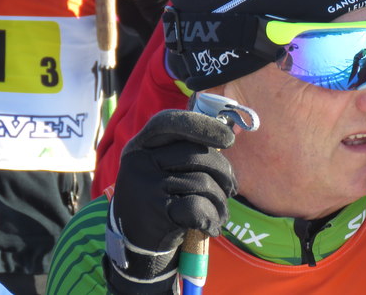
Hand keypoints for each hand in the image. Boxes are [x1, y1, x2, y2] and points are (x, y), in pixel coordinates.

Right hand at [105, 109, 235, 289]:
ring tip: (220, 211)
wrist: (134, 242)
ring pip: (202, 182)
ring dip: (220, 200)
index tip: (229, 139)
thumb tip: (226, 134)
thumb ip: (183, 150)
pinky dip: (212, 217)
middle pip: (195, 154)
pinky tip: (212, 226)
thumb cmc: (159, 198)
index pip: (169, 122)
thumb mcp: (160, 168)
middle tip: (231, 187)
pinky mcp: (156, 212)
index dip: (201, 125)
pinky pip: (198, 207)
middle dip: (223, 171)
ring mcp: (145, 186)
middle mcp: (139, 162)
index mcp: (140, 146)